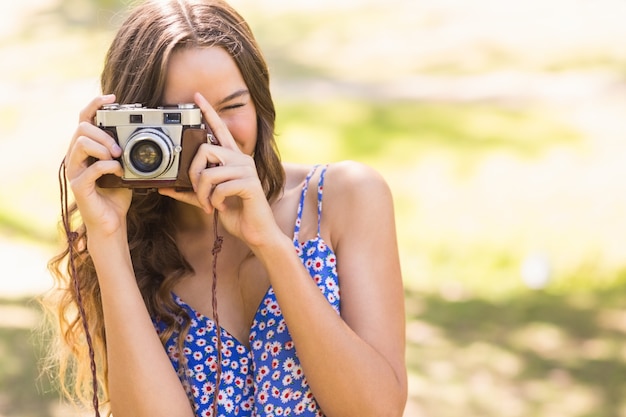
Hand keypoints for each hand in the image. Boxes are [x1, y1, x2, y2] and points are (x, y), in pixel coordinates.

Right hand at [64, 94, 131, 236]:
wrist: (112, 221)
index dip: (95, 104)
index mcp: (86, 148)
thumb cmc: (117, 193)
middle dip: (103, 133)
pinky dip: (107, 166)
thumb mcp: (124, 165)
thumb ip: (124, 149)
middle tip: (119, 148)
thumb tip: (138, 133)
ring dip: (103, 146)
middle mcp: (76, 156)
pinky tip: (118, 171)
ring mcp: (75, 170)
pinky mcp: (78, 185)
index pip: (84, 118)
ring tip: (118, 157)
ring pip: (81, 143)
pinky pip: (91, 168)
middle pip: (82, 128)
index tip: (111, 97)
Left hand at [159, 92, 280, 246]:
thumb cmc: (236, 214)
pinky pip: (220, 187)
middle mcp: (242, 159)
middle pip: (206, 150)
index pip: (219, 130)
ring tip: (210, 205)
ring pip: (210, 172)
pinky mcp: (250, 184)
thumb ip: (190, 192)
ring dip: (204, 193)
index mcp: (233, 159)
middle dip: (195, 174)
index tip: (197, 97)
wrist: (257, 233)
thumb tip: (165, 188)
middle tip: (198, 193)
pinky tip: (223, 208)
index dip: (209, 113)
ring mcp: (247, 170)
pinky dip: (215, 201)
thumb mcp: (209, 201)